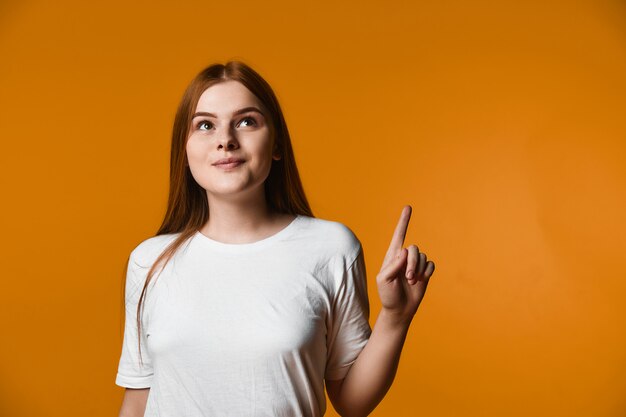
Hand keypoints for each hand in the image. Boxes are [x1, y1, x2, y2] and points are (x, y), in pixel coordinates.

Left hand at [376, 205, 435, 325]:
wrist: (399, 309)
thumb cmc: (387, 295)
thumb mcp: (384, 280)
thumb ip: (393, 265)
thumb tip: (404, 251)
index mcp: (392, 256)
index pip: (398, 235)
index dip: (404, 221)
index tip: (408, 207)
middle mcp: (404, 257)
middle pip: (414, 248)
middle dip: (412, 262)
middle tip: (408, 277)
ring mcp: (415, 264)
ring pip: (423, 256)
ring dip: (418, 269)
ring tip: (412, 281)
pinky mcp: (424, 272)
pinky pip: (431, 264)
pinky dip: (427, 272)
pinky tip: (421, 280)